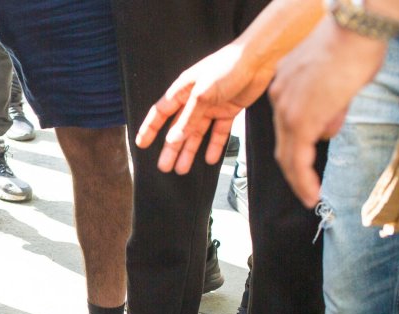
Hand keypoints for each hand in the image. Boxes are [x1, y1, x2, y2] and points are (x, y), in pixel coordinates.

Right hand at [136, 43, 272, 173]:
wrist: (258, 59)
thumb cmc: (228, 66)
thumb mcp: (202, 94)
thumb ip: (188, 118)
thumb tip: (173, 139)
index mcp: (183, 91)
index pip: (160, 113)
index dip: (149, 129)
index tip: (141, 144)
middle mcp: (194, 100)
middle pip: (178, 128)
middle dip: (170, 148)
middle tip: (164, 166)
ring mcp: (211, 107)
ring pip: (196, 133)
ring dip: (189, 151)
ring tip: (182, 169)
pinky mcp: (227, 111)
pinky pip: (218, 132)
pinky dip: (214, 145)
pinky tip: (210, 158)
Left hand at [270, 17, 387, 206]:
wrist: (354, 27)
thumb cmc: (353, 46)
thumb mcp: (337, 82)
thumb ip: (329, 108)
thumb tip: (328, 129)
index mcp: (284, 87)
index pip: (284, 127)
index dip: (293, 149)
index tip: (301, 165)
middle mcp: (279, 99)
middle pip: (282, 144)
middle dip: (293, 170)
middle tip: (303, 189)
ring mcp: (288, 110)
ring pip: (287, 155)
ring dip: (298, 180)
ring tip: (309, 196)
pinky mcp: (301, 120)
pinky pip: (299, 158)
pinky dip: (304, 179)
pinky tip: (311, 193)